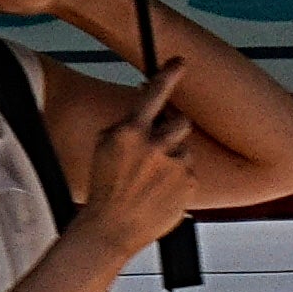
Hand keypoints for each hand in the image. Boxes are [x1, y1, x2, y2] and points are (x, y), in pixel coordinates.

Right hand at [74, 56, 200, 254]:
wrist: (111, 229)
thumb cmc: (104, 191)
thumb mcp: (103, 149)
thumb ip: (126, 126)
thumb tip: (145, 108)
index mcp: (129, 133)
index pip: (154, 93)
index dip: (169, 74)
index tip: (179, 62)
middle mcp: (154, 145)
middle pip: (180, 122)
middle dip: (171, 132)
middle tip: (157, 149)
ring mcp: (174, 164)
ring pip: (184, 150)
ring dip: (172, 160)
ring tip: (152, 181)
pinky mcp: (189, 183)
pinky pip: (189, 173)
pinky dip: (177, 181)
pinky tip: (159, 193)